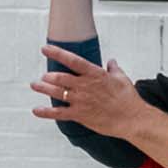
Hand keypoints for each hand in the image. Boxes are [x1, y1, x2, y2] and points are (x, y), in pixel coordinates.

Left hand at [30, 45, 151, 137]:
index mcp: (95, 74)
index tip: (45, 48)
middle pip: (60, 78)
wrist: (132, 119)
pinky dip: (46, 112)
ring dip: (43, 89)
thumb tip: (111, 61)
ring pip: (57, 93)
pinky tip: (36, 110)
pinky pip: (59, 113)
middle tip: (42, 76)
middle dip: (48, 76)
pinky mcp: (80, 115)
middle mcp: (85, 86)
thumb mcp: (121, 78)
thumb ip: (113, 68)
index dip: (57, 53)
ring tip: (35, 85)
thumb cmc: (128, 98)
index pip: (73, 60)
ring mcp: (81, 101)